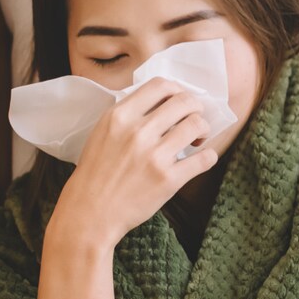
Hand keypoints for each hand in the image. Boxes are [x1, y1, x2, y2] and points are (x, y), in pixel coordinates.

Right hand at [49, 78, 216, 247]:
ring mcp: (155, 156)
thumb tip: (162, 102)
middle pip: (184, 102)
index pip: (161, 85)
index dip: (178, 90)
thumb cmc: (96, 173)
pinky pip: (204, 159)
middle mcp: (138, 132)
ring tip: (197, 138)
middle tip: (195, 118)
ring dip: (203, 129)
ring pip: (197, 125)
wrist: (90, 213)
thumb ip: (129, 115)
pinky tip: (203, 157)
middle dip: (196, 108)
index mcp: (120, 116)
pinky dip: (209, 156)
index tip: (180, 101)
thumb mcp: (103, 133)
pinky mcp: (169, 180)